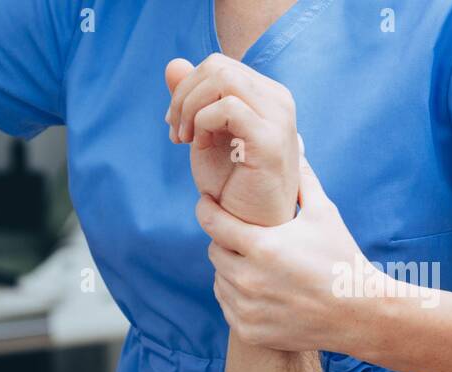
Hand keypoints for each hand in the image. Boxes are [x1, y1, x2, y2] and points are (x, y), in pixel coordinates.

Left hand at [165, 55, 299, 227]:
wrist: (250, 227)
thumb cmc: (232, 187)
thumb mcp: (202, 136)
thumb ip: (190, 100)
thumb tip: (173, 64)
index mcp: (265, 95)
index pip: (218, 66)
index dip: (186, 89)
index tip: (176, 126)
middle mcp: (277, 99)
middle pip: (217, 66)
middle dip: (183, 97)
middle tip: (176, 133)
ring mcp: (278, 117)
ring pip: (222, 78)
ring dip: (190, 108)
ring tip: (185, 140)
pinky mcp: (270, 140)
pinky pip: (228, 108)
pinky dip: (203, 123)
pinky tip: (200, 147)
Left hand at [196, 154, 381, 352]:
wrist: (359, 313)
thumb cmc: (342, 259)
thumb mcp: (324, 215)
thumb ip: (302, 181)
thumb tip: (295, 145)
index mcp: (262, 247)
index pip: (213, 223)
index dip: (207, 209)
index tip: (206, 203)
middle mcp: (248, 279)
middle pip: (215, 251)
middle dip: (227, 242)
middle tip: (245, 238)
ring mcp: (246, 308)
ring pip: (219, 279)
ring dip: (231, 269)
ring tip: (256, 264)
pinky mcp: (248, 330)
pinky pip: (227, 305)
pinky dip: (237, 296)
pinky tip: (259, 288)